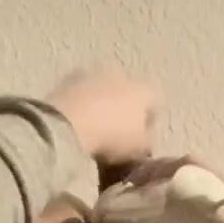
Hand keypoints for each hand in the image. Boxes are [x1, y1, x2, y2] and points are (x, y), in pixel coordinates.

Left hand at [44, 66, 163, 166]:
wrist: (68, 124)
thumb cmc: (112, 138)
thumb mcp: (137, 149)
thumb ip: (146, 143)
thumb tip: (146, 141)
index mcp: (144, 91)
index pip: (155, 103)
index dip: (149, 122)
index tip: (141, 139)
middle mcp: (122, 74)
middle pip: (128, 93)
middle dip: (124, 110)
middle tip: (115, 134)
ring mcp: (94, 73)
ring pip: (103, 90)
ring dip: (101, 105)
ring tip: (92, 129)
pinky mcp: (69, 77)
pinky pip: (81, 93)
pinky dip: (81, 104)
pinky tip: (74, 123)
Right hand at [130, 156, 223, 222]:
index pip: (179, 184)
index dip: (149, 180)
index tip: (125, 190)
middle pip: (194, 165)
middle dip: (160, 168)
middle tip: (133, 182)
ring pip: (205, 172)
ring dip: (175, 174)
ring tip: (147, 188)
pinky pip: (212, 188)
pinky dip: (187, 187)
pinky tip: (169, 203)